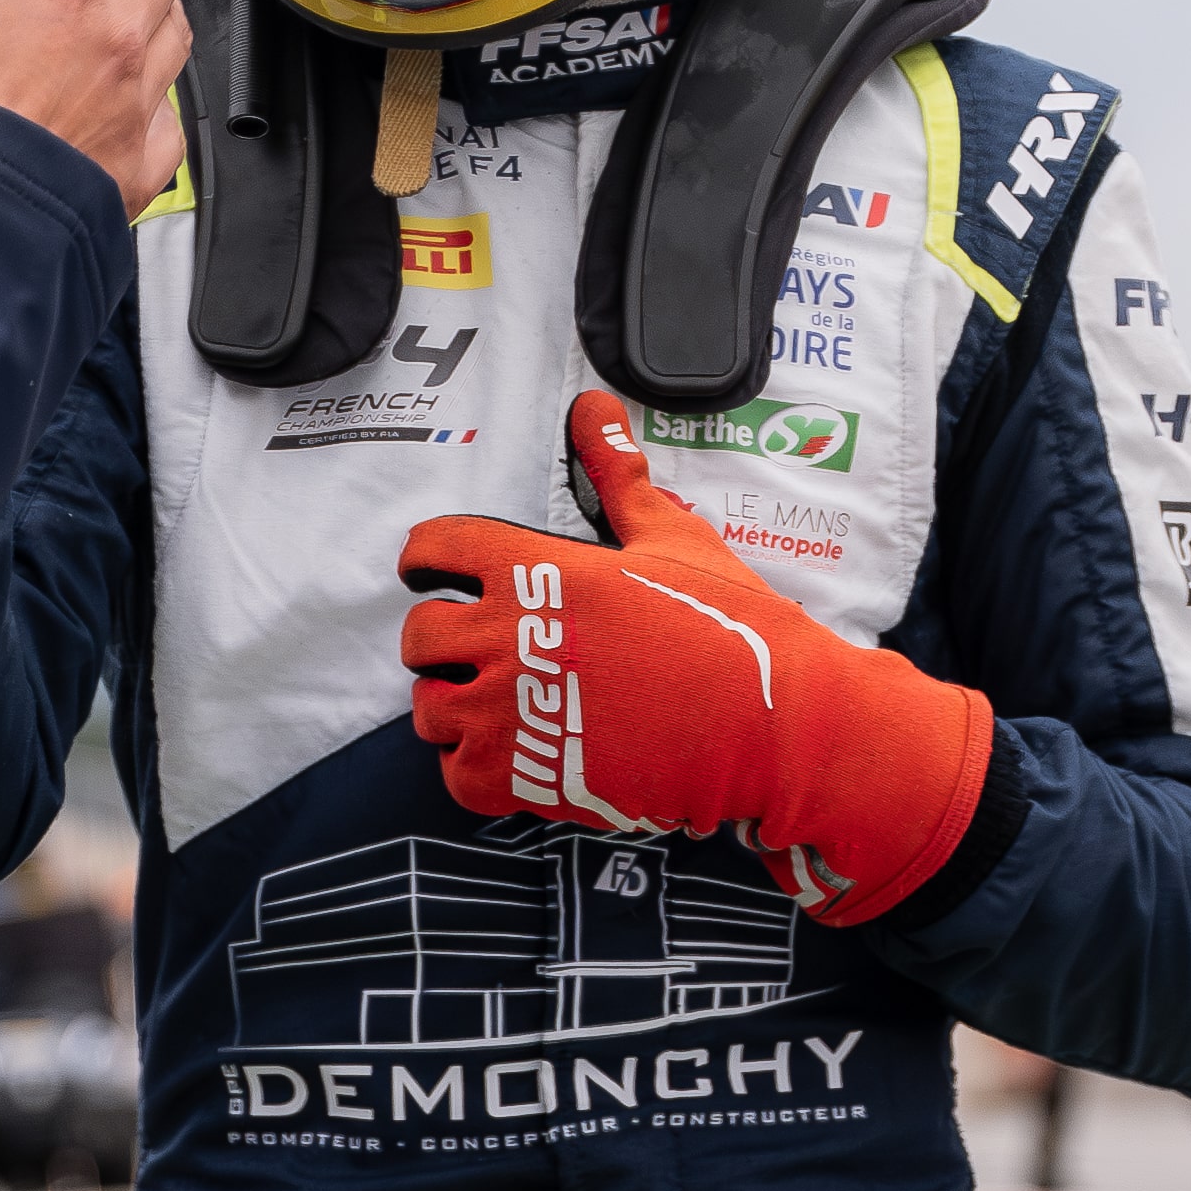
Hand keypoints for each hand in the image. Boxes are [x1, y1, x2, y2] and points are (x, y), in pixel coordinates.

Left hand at [399, 388, 995, 929]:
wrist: (769, 724)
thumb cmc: (728, 625)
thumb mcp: (671, 536)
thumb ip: (617, 473)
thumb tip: (594, 410)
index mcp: (538, 570)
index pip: (435, 548)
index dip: (428, 557)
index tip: (434, 571)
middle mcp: (510, 637)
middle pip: (420, 635)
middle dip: (440, 637)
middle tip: (479, 646)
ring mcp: (513, 712)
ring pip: (430, 708)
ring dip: (454, 704)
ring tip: (497, 703)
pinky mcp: (527, 779)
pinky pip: (457, 776)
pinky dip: (474, 768)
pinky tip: (513, 755)